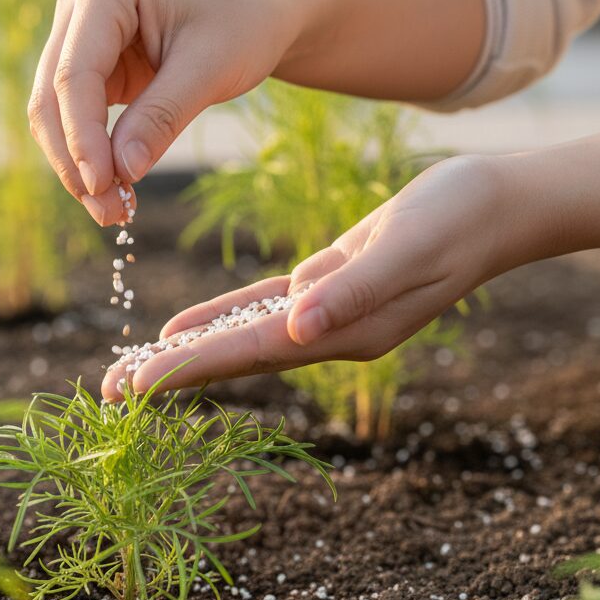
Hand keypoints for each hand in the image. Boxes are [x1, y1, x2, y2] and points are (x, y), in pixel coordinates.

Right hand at [28, 0, 303, 224]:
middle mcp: (80, 2)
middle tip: (110, 214)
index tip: (103, 186)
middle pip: (52, 95)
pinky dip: (90, 157)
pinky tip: (115, 190)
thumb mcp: (211, 69)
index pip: (74, 73)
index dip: (82, 136)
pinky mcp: (89, 64)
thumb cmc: (244, 25)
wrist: (261, 11)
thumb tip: (119, 173)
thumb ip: (161, 117)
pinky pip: (75, 120)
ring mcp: (78, 33)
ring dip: (77, 166)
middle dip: (76, 160)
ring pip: (54, 113)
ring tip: (114, 212)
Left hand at [102, 155, 521, 398]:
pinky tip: (183, 328)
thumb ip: (352, 291)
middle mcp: (327, 333)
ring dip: (185, 352)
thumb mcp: (406, 250)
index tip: (134, 388)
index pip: (249, 355)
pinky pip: (259, 307)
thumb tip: (296, 329)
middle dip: (170, 374)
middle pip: (233, 358)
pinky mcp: (324, 284)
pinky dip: (219, 317)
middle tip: (107, 394)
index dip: (188, 371)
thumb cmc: (457, 222)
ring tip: (131, 369)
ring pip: (238, 337)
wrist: (492, 206)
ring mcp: (324, 313)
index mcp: (343, 332)